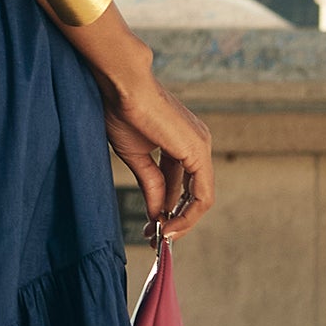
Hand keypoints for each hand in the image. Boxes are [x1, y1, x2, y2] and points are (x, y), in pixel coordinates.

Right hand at [85, 35, 212, 232]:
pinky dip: (188, 215)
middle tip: (156, 239)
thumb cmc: (123, 111)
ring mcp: (201, 147)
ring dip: (182, 222)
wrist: (123, 86)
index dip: (168, 210)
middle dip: (176, 220)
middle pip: (193, 194)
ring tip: (160, 237)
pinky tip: (168, 225)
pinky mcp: (199, 152)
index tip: (152, 227)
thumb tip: (156, 213)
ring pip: (201, 198)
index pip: (182, 185)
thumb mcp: (137, 156)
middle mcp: (198, 145)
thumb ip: (151, 183)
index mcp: (182, 143)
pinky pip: (202, 194)